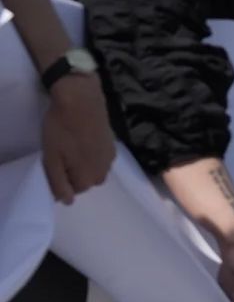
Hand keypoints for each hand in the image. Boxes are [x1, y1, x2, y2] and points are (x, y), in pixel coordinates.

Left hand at [41, 74, 114, 202]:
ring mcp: (111, 158)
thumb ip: (59, 184)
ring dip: (85, 164)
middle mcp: (104, 172)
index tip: (54, 164)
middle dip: (75, 173)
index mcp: (88, 178)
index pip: (74, 191)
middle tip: (62, 155)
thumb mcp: (51, 159)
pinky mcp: (114, 144)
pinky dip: (93, 154)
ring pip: (95, 170)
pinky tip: (85, 139)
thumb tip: (67, 201)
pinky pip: (102, 158)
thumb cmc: (61, 129)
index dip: (61, 179)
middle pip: (87, 181)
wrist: (81, 100)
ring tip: (73, 146)